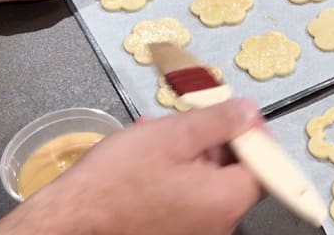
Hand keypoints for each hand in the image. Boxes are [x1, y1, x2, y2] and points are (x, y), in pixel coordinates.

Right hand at [0, 99, 261, 234]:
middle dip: (216, 140)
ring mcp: (196, 231)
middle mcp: (218, 223)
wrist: (70, 220)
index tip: (237, 114)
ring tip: (163, 132)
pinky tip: (154, 154)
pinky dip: (179, 171)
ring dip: (193, 152)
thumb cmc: (118, 177)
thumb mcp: (173, 136)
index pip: (263, 166)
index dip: (254, 136)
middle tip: (192, 119)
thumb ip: (219, 121)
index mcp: (225, 201)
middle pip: (234, 173)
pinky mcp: (175, 231)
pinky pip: (189, 195)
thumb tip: (250, 110)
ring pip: (208, 181)